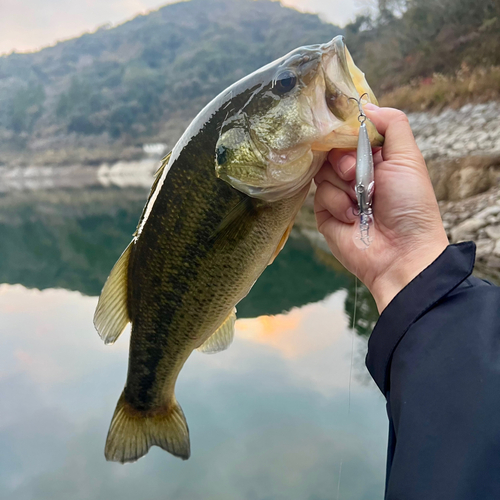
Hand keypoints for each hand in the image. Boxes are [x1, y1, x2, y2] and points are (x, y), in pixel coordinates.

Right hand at [314, 105, 448, 311]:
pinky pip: (319, 196)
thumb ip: (392, 125)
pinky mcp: (325, 214)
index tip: (347, 133)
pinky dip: (337, 204)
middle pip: (331, 150)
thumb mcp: (408, 158)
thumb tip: (366, 105)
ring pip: (322, 171)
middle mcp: (355, 174)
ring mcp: (338, 193)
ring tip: (361, 200)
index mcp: (376, 158)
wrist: (401, 253)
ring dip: (342, 184)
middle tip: (356, 173)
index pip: (350, 133)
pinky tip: (352, 217)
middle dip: (343, 159)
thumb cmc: (410, 205)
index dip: (346, 131)